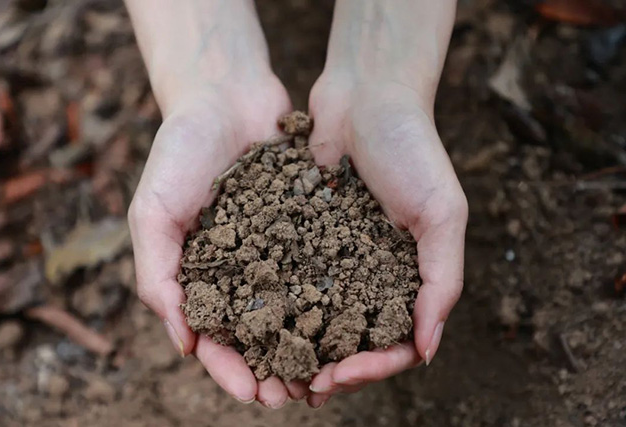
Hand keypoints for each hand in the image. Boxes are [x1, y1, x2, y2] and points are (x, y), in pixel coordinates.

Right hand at [128, 71, 311, 406]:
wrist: (226, 96)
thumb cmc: (179, 152)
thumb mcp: (153, 212)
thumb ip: (158, 276)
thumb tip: (182, 344)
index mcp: (199, 275)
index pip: (213, 338)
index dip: (231, 370)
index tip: (256, 394)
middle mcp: (240, 269)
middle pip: (259, 333)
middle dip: (277, 367)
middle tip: (300, 395)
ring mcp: (275, 250)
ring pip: (295, 308)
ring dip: (310, 343)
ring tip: (331, 372)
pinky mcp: (307, 227)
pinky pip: (321, 267)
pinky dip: (333, 294)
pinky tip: (353, 316)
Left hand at [305, 74, 467, 406]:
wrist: (366, 96)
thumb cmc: (413, 150)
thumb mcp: (443, 213)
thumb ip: (442, 280)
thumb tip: (426, 350)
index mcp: (408, 276)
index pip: (393, 341)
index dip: (369, 367)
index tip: (338, 376)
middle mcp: (370, 272)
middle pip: (350, 338)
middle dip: (326, 367)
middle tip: (297, 391)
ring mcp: (334, 254)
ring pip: (314, 315)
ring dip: (297, 346)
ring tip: (272, 371)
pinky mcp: (301, 233)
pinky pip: (288, 275)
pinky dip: (276, 302)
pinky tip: (253, 322)